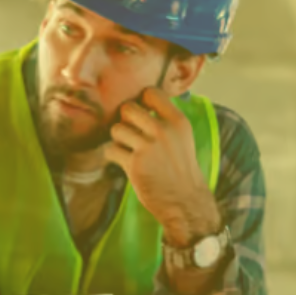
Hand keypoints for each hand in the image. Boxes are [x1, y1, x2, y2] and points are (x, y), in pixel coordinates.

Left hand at [106, 88, 220, 246]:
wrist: (184, 201)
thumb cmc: (181, 169)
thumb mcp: (182, 138)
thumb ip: (165, 120)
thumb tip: (140, 103)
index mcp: (178, 122)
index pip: (151, 93)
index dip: (141, 101)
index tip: (141, 114)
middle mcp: (163, 131)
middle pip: (128, 109)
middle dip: (125, 120)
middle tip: (131, 133)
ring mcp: (148, 148)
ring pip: (116, 129)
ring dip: (118, 139)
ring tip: (128, 149)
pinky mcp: (134, 165)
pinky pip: (110, 150)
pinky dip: (113, 156)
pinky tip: (124, 161)